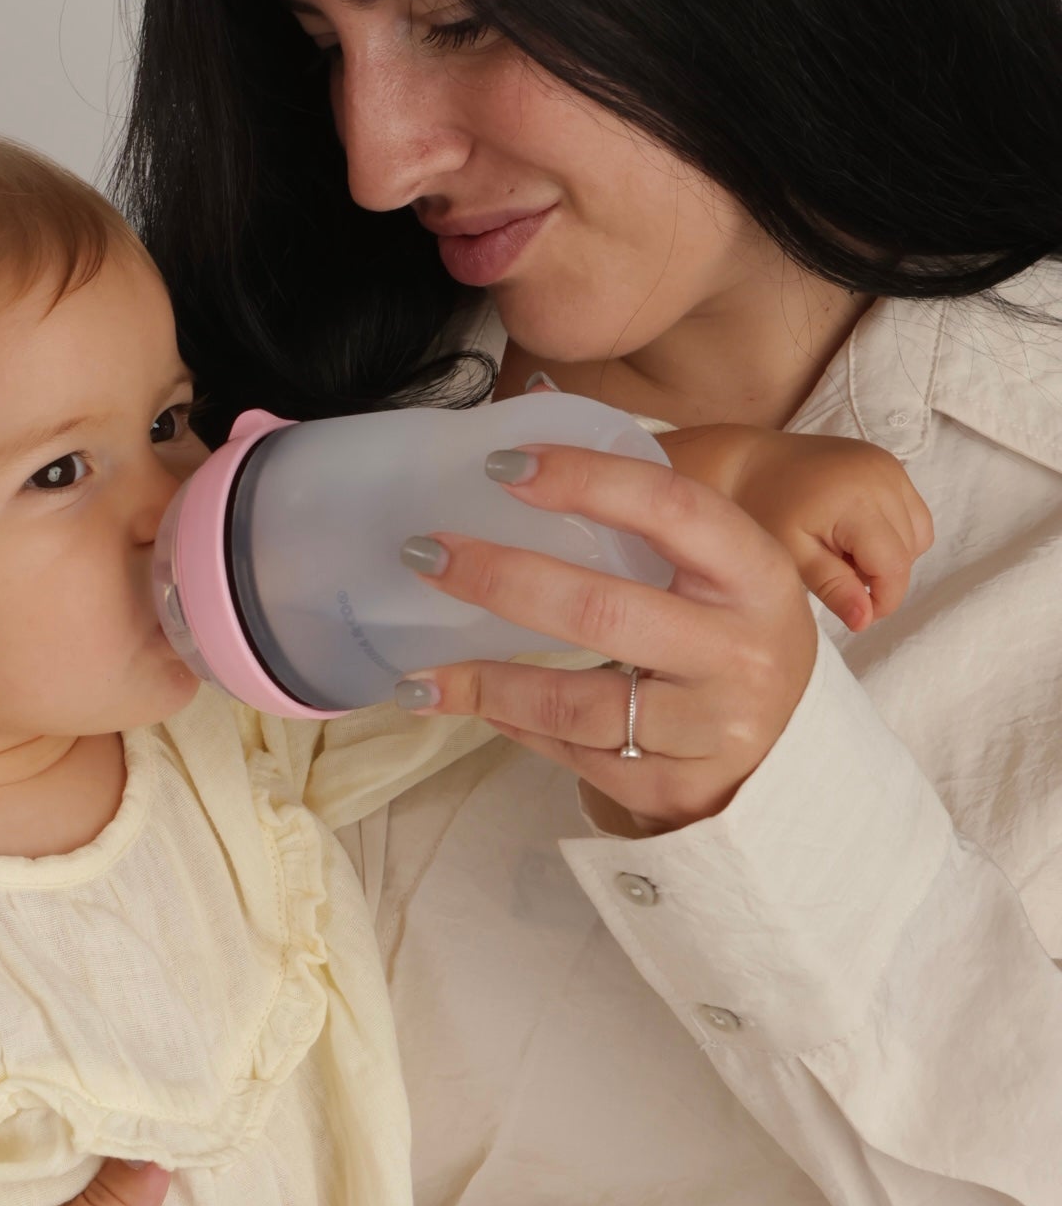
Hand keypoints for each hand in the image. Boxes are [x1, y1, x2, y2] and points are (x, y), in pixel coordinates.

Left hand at [397, 443, 819, 833]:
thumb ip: (635, 499)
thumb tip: (527, 415)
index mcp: (755, 573)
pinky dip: (516, 726)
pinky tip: (473, 705)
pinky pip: (576, 755)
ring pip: (575, 705)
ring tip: (417, 675)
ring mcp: (712, 728)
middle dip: (500, 579)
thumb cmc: (727, 628)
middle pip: (601, 612)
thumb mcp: (716, 562)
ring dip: (486, 683)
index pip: (670, 508)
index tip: (502, 466)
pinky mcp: (678, 789)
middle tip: (425, 555)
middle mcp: (742, 652)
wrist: (789, 754)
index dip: (586, 479)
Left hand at [724, 431, 932, 631]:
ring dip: (891, 554)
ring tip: (844, 552)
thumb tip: (865, 621)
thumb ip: (832, 587)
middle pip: (908, 552)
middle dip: (881, 576)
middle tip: (837, 574)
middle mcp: (882, 476)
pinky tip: (854, 534)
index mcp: (857, 500)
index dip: (883, 599)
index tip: (858, 614)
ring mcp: (888, 466)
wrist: (750, 463)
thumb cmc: (764, 509)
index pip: (894, 566)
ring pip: (917, 534)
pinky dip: (893, 532)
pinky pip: (912, 512)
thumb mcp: (791, 555)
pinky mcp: (888, 463)